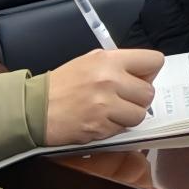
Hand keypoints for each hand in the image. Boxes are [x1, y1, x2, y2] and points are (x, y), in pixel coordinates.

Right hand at [44, 47, 164, 145]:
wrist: (34, 108)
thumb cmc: (62, 85)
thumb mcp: (89, 62)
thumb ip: (118, 65)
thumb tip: (143, 76)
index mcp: (109, 59)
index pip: (154, 61)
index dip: (150, 73)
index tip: (139, 79)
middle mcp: (110, 79)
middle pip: (149, 93)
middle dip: (138, 99)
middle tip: (121, 99)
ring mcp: (105, 104)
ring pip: (139, 114)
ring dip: (128, 116)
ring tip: (110, 112)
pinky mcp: (99, 126)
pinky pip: (122, 129)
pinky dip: (113, 128)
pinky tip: (98, 121)